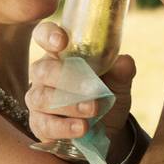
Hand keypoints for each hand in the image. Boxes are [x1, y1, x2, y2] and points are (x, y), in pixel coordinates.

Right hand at [27, 21, 135, 144]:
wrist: (107, 128)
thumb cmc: (106, 93)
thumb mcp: (118, 81)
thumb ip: (121, 71)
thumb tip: (124, 62)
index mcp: (60, 53)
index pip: (44, 35)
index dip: (48, 34)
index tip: (61, 41)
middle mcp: (44, 74)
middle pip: (42, 70)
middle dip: (65, 78)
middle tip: (91, 88)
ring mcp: (39, 99)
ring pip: (42, 98)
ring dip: (69, 105)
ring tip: (92, 111)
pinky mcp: (40, 124)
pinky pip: (44, 125)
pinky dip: (64, 127)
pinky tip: (81, 129)